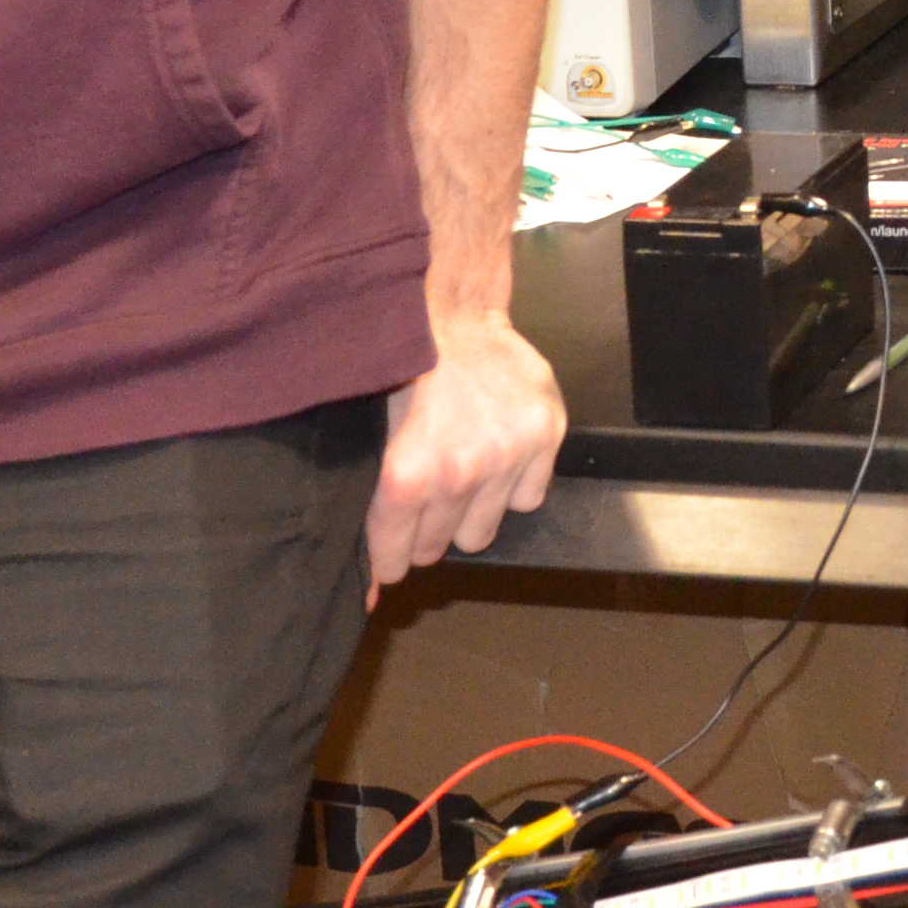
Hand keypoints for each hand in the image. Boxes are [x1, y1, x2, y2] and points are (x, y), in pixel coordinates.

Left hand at [371, 310, 564, 582]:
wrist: (450, 313)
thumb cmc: (398, 372)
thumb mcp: (363, 439)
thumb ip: (363, 511)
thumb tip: (365, 595)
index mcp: (409, 475)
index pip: (395, 557)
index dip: (387, 557)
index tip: (388, 549)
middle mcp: (462, 472)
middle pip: (440, 547)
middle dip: (425, 530)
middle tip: (422, 493)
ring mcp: (509, 455)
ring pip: (484, 531)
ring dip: (469, 510)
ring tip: (458, 468)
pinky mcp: (545, 435)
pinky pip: (529, 498)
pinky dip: (512, 483)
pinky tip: (494, 451)